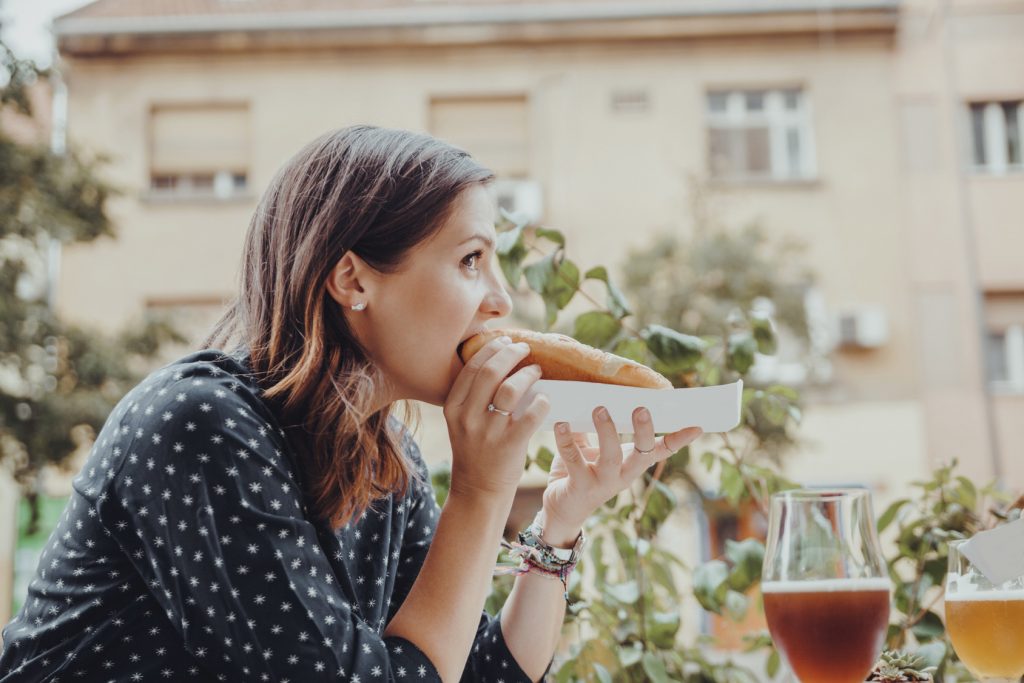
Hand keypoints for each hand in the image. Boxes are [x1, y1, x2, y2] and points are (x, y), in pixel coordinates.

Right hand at [444, 336, 549, 498]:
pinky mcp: (509, 445)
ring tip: (537, 371)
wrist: (478, 492)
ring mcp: (488, 432)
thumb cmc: (475, 451)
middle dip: (511, 353)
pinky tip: (546, 398)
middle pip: (491, 371)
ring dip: (528, 374)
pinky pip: (531, 414)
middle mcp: (467, 417)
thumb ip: (473, 396)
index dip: (492, 349)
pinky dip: (542, 401)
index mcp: (453, 408)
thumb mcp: (462, 422)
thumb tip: (499, 361)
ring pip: (511, 389)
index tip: (506, 341)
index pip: (472, 367)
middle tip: (524, 349)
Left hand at [540, 406, 701, 542]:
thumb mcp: (592, 448)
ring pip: (611, 457)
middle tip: (641, 408)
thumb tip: (595, 394)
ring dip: (606, 432)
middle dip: (644, 431)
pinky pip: (574, 461)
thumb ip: (594, 427)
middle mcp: (623, 474)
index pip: (662, 451)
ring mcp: (603, 483)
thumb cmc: (580, 472)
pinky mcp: (580, 488)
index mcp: (631, 462)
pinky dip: (567, 441)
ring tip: (600, 409)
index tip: (697, 425)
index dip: (680, 439)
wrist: (562, 511)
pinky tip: (561, 424)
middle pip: (642, 454)